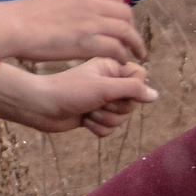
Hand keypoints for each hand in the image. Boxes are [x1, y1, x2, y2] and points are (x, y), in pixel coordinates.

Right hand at [0, 0, 146, 64]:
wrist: (13, 26)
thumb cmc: (23, 16)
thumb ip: (70, 3)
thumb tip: (74, 11)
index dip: (122, 9)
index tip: (121, 21)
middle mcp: (91, 3)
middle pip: (125, 14)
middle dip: (132, 27)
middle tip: (132, 40)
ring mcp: (91, 22)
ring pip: (126, 32)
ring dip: (135, 44)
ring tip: (137, 54)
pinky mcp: (89, 43)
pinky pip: (117, 49)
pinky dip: (123, 56)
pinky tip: (121, 62)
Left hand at [0, 58, 157, 136]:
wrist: (39, 107)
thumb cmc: (69, 91)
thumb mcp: (104, 88)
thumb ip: (132, 90)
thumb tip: (155, 96)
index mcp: (110, 67)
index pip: (140, 76)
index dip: (133, 88)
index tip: (116, 90)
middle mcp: (107, 82)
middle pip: (132, 102)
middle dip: (116, 108)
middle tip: (97, 103)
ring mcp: (100, 100)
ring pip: (121, 118)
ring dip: (104, 119)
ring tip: (87, 111)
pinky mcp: (92, 115)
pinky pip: (109, 129)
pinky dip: (97, 128)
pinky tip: (83, 121)